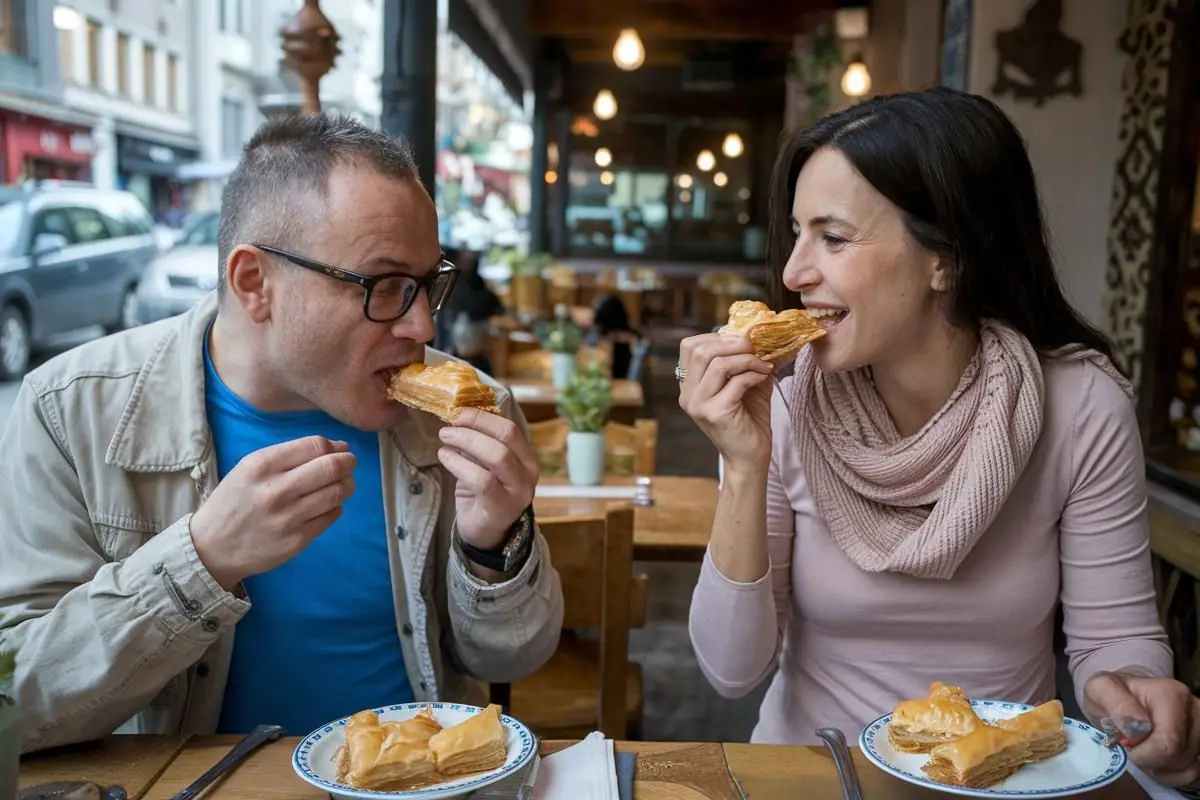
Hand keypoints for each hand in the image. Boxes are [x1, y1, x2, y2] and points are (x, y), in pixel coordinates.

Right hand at [191, 436, 356, 590]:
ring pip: (337, 492)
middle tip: (349, 464)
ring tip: (343, 483)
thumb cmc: (234, 502)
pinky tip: (326, 505)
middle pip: (331, 467)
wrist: (211, 548)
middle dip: (348, 462)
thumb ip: (289, 456)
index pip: (315, 445)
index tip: (340, 449)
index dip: (335, 446)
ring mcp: (288, 517)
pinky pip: (332, 516)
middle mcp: (276, 490)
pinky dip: (335, 506)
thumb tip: (336, 447)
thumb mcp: (249, 468)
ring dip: (347, 484)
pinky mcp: (297, 540)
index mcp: (262, 465)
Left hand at [438, 408, 537, 549]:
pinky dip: (459, 464)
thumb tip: (457, 418)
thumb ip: (477, 444)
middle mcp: (528, 473)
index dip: (483, 417)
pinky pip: (481, 480)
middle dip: (474, 426)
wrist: (485, 533)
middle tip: (449, 426)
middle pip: (505, 438)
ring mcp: (518, 492)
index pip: (510, 428)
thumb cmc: (484, 494)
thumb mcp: (483, 464)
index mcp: (525, 458)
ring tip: (445, 439)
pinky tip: (445, 457)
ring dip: (466, 442)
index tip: (459, 412)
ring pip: (496, 456)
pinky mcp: (502, 508)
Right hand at [678, 332, 773, 472]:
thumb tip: (755, 335)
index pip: (689, 347)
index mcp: (689, 386)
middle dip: (732, 343)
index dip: (715, 337)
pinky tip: (764, 377)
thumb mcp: (743, 384)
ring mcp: (699, 405)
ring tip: (763, 364)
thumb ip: (742, 361)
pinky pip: (735, 382)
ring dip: (746, 359)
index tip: (741, 341)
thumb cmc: (748, 421)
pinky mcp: (715, 414)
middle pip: (700, 351)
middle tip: (755, 347)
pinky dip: (753, 374)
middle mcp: (688, 395)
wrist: (751, 457)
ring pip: (718, 364)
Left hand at [1083, 670, 1199, 785]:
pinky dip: (1170, 773)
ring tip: (1143, 749)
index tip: (1125, 745)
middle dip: (1150, 760)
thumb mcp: (1100, 689)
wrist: (1123, 695)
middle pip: (1177, 756)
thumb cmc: (1111, 693)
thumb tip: (1138, 726)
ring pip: (1186, 766)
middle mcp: (1194, 709)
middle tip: (1132, 747)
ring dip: (1159, 767)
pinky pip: (1192, 773)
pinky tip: (1155, 760)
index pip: (1167, 742)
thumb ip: (1117, 705)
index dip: (1143, 754)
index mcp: (1171, 694)